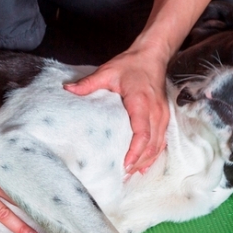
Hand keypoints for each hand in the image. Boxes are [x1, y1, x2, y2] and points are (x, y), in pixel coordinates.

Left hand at [64, 47, 169, 175]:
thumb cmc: (131, 65)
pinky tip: (143, 166)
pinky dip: (153, 154)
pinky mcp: (164, 117)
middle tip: (123, 176)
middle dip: (138, 162)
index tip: (125, 165)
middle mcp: (156, 112)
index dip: (135, 151)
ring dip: (146, 161)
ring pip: (158, 145)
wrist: (152, 56)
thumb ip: (89, 83)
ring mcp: (162, 115)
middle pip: (151, 145)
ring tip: (131, 175)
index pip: (142, 133)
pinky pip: (161, 140)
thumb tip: (68, 89)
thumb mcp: (108, 72)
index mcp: (141, 103)